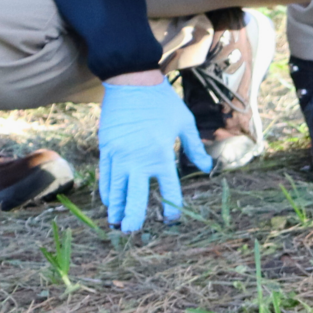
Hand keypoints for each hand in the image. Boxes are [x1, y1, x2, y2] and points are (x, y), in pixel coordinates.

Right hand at [98, 79, 210, 232]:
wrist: (130, 80)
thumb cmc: (161, 101)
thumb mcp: (184, 122)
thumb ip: (195, 148)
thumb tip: (207, 169)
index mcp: (161, 154)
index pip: (168, 189)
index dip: (170, 208)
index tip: (169, 219)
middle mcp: (138, 158)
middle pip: (134, 194)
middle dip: (133, 215)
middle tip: (131, 232)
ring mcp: (119, 153)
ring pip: (115, 187)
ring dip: (115, 206)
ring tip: (116, 222)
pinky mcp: (106, 146)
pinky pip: (105, 173)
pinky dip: (106, 189)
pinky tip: (107, 201)